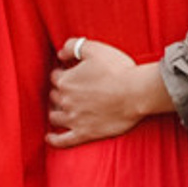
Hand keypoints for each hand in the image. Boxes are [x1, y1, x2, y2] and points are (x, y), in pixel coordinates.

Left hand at [48, 38, 168, 145]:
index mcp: (66, 80)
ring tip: (62, 109)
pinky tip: (50, 137)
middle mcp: (66, 100)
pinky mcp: (85, 133)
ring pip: (55, 117)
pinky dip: (54, 140)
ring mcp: (74, 119)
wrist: (137, 93)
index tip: (71, 73)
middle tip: (71, 90)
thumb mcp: (95, 49)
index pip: (56, 77)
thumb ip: (73, 46)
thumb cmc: (118, 69)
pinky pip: (63, 140)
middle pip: (54, 96)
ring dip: (56, 112)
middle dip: (60, 92)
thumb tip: (60, 53)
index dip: (63, 73)